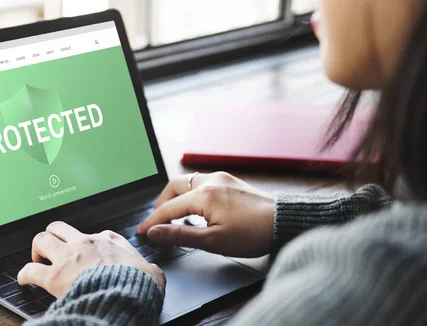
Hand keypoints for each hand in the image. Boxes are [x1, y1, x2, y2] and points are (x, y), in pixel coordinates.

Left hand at [18, 221, 165, 296]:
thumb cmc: (138, 285)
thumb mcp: (152, 272)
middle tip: (52, 248)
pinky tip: (24, 279)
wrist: (125, 296)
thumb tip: (153, 273)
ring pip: (41, 239)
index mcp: (109, 240)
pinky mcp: (55, 276)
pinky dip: (24, 274)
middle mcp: (85, 243)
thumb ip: (149, 268)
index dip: (88, 243)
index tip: (87, 253)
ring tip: (37, 258)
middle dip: (53, 235)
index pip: (94, 234)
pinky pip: (30, 270)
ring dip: (37, 249)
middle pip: (59, 227)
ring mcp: (68, 257)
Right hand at [136, 172, 274, 257]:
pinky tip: (195, 208)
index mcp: (204, 195)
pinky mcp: (230, 181)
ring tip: (174, 216)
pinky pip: (201, 182)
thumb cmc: (253, 234)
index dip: (152, 221)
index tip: (141, 232)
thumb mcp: (213, 241)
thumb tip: (155, 232)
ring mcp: (221, 178)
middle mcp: (210, 181)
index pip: (168, 208)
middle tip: (157, 221)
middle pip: (174, 186)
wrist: (284, 222)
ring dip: (176, 197)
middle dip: (161, 203)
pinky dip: (190, 193)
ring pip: (187, 181)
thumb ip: (180, 235)